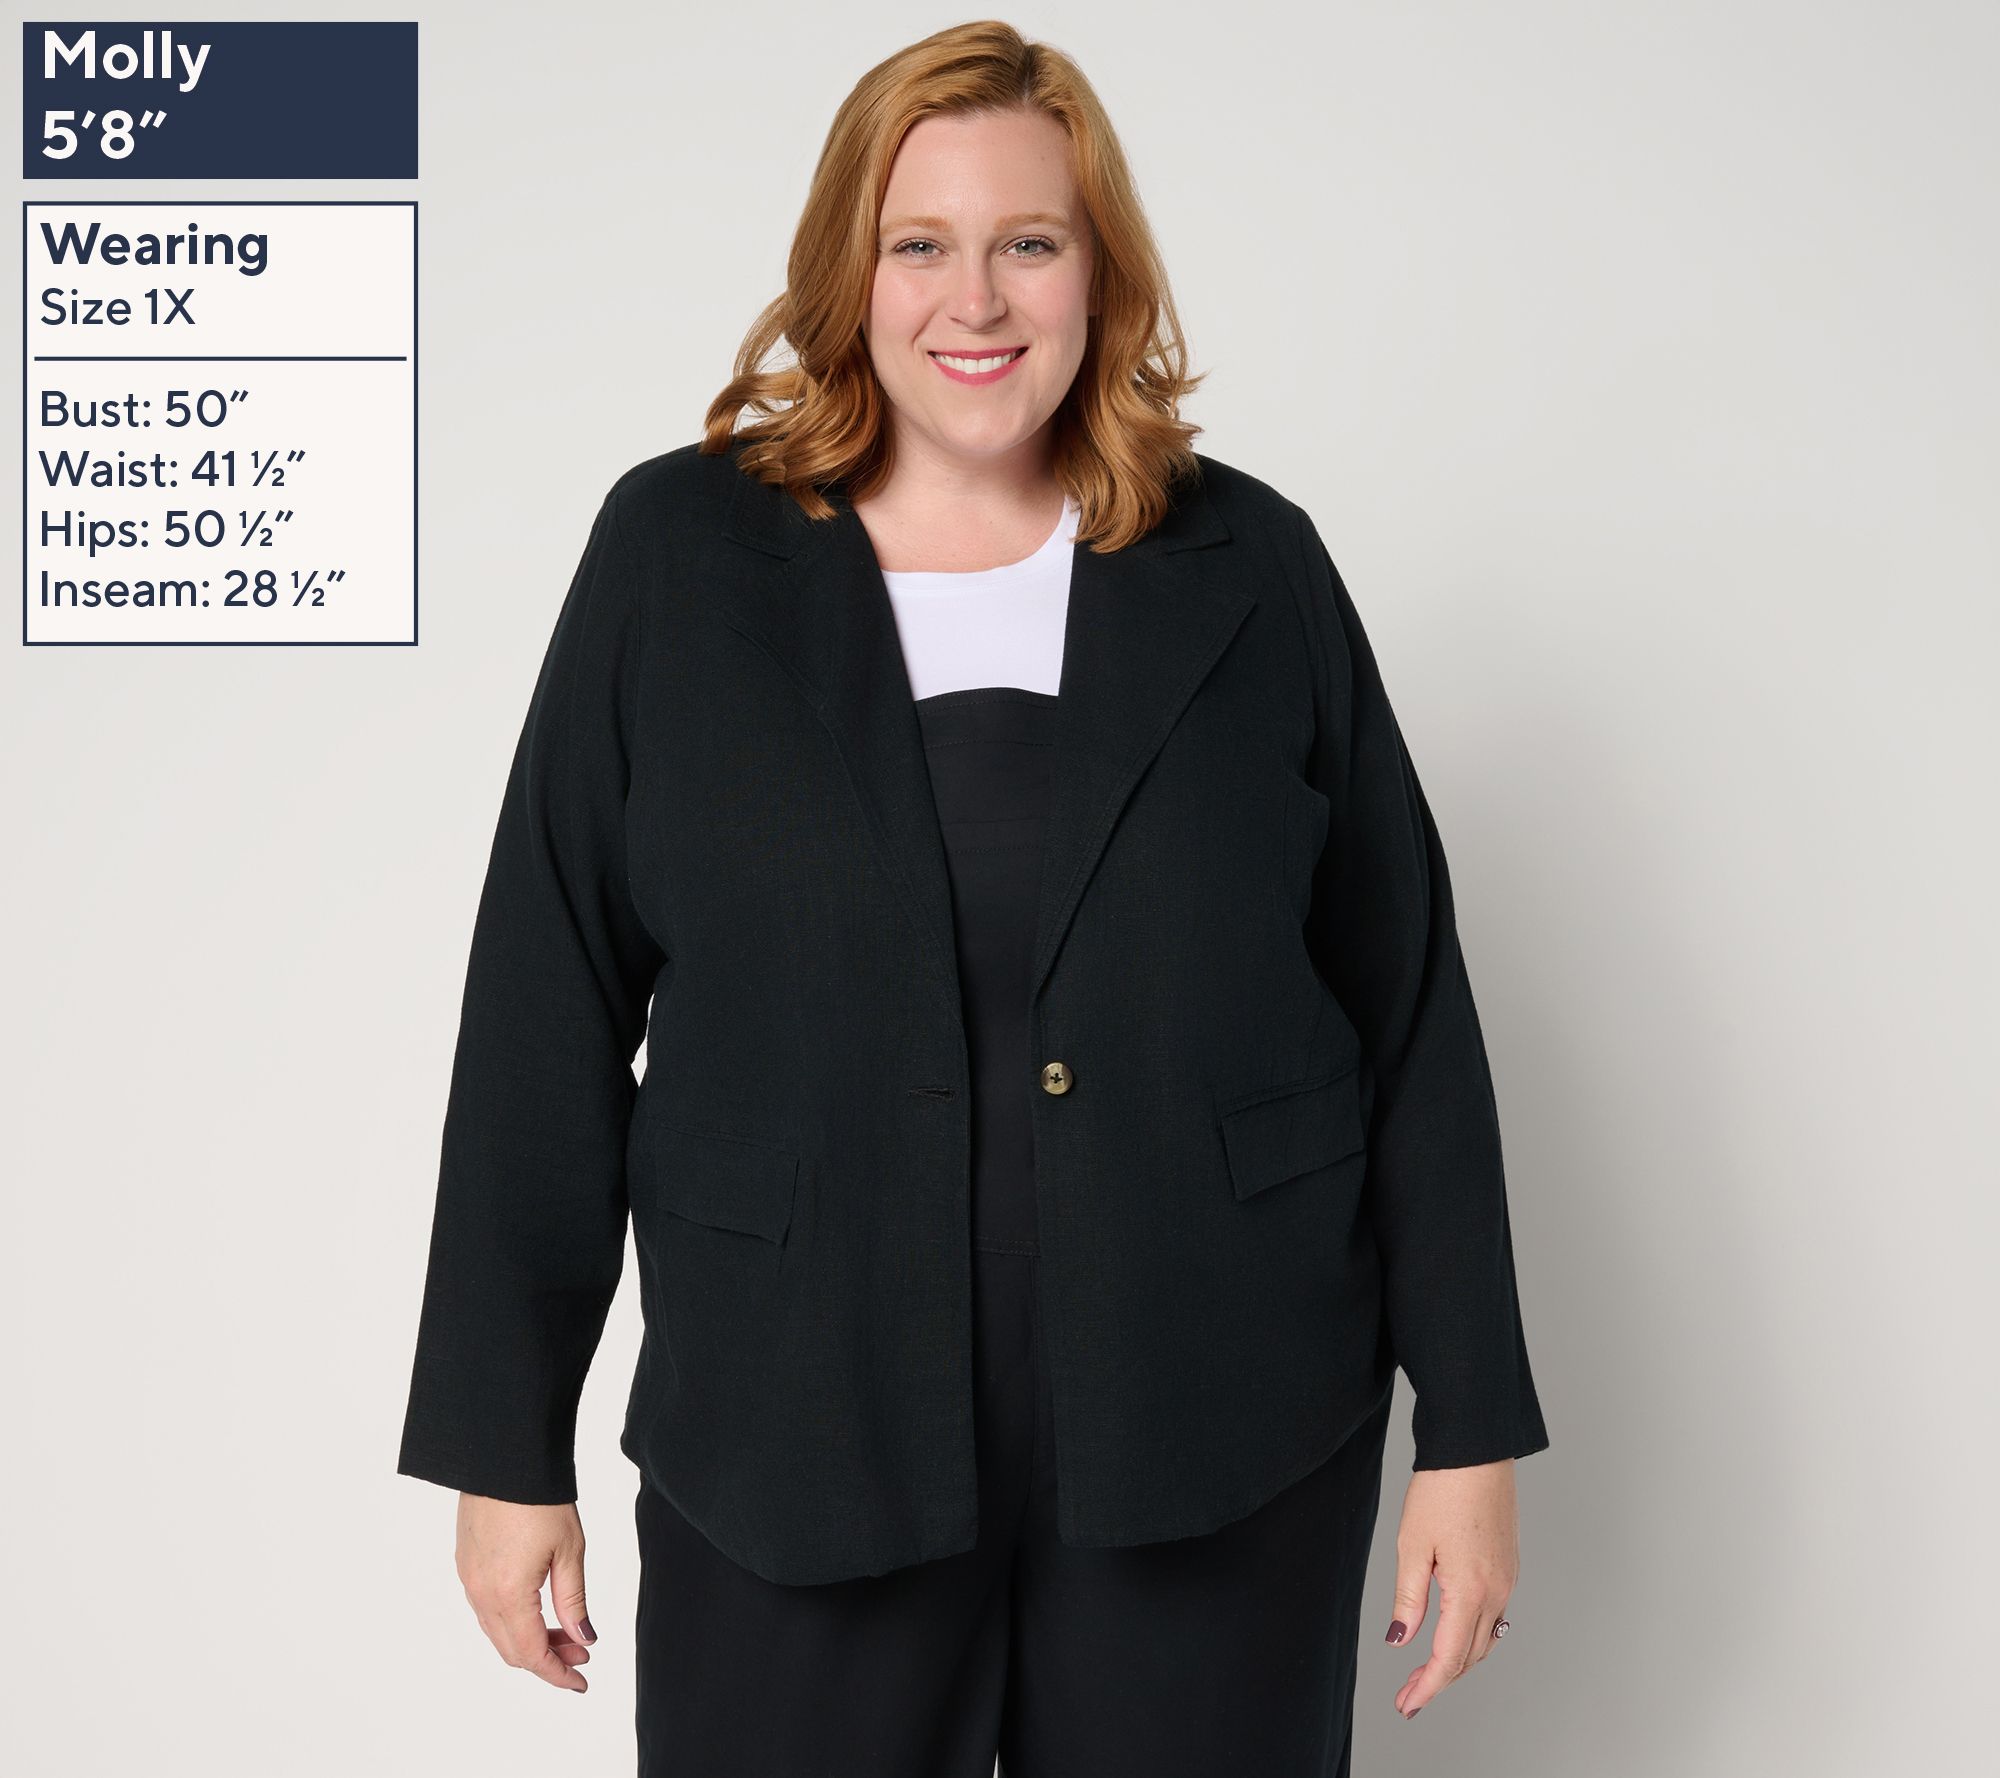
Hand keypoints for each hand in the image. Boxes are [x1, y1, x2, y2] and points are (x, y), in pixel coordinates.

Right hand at [453, 1493, 598, 1691]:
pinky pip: (486, 1609)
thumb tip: (583, 1639)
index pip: (531, 1654)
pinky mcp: (466, 1563)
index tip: (580, 1682)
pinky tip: (538, 1609)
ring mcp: (468, 1578)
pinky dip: (513, 1619)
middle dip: (548, 1657)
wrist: (504, 1456)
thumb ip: (573, 1601)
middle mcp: (480, 1593)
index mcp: (507, 1594)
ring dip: (530, 1638)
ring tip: (566, 1631)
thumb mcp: (569, 1551)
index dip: (557, 1674)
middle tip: (581, 1653)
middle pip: (512, 1649)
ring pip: (497, 1631)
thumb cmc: (539, 1497)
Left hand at [1381, 1459, 1518, 1719]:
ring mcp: (1507, 1580)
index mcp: (1470, 1591)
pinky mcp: (1508, 1566)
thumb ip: (1408, 1599)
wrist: (1476, 1451)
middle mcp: (1496, 1592)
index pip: (1448, 1658)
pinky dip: (1472, 1636)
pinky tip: (1452, 1634)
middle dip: (1438, 1681)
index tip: (1406, 1705)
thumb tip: (1400, 1640)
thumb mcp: (1413, 1546)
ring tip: (1425, 1672)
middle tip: (1408, 1695)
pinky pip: (1494, 1617)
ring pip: (1485, 1639)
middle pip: (1469, 1655)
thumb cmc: (1442, 1490)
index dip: (1426, 1687)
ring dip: (1457, 1661)